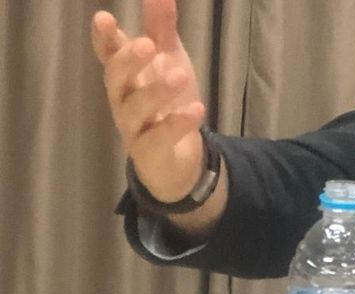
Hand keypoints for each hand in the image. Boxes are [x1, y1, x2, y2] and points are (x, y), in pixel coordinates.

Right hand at [92, 0, 204, 201]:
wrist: (180, 159)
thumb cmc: (167, 103)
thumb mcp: (169, 60)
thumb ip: (161, 29)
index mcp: (126, 76)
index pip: (109, 54)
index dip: (104, 38)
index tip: (104, 18)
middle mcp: (124, 100)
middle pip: (116, 80)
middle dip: (128, 62)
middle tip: (146, 45)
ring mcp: (135, 128)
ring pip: (135, 110)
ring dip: (156, 92)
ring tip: (178, 76)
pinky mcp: (151, 153)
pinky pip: (159, 139)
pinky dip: (176, 125)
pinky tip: (196, 110)